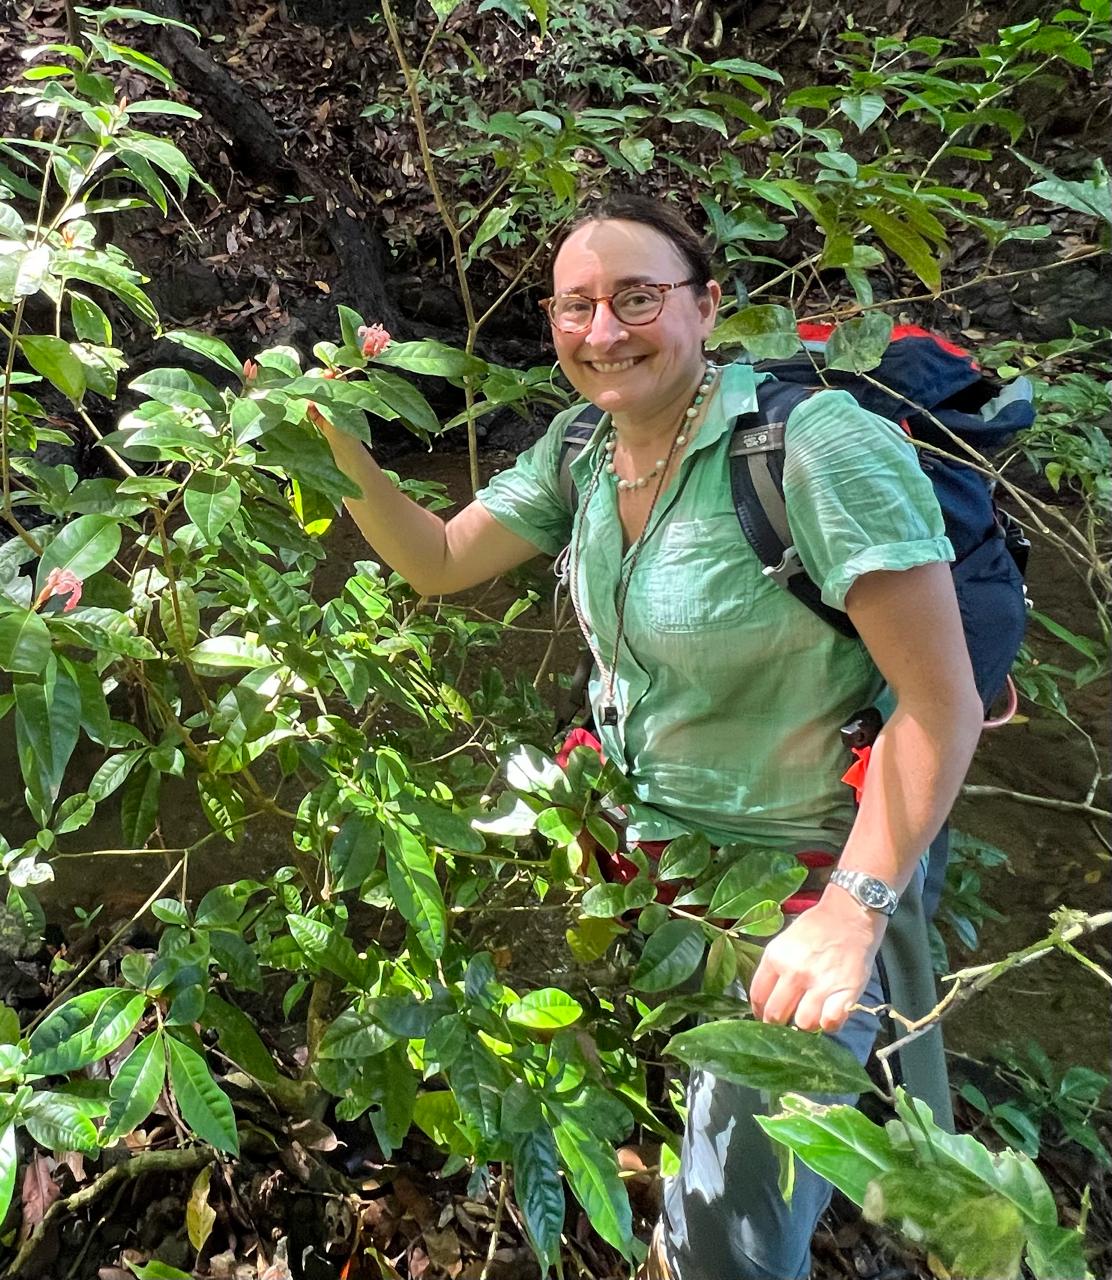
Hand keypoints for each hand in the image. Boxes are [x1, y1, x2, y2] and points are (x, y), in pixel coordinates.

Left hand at [747, 895, 886, 1033]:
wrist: (850, 915)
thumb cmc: (817, 926)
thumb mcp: (785, 941)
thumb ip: (775, 968)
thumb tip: (768, 997)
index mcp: (776, 957)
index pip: (758, 996)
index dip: (759, 1012)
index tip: (764, 1016)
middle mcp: (795, 972)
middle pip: (776, 1015)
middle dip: (778, 1023)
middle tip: (785, 1021)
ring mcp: (820, 984)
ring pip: (803, 1024)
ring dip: (804, 1024)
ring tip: (809, 1016)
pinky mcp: (845, 992)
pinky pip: (830, 1023)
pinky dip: (829, 1025)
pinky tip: (828, 1016)